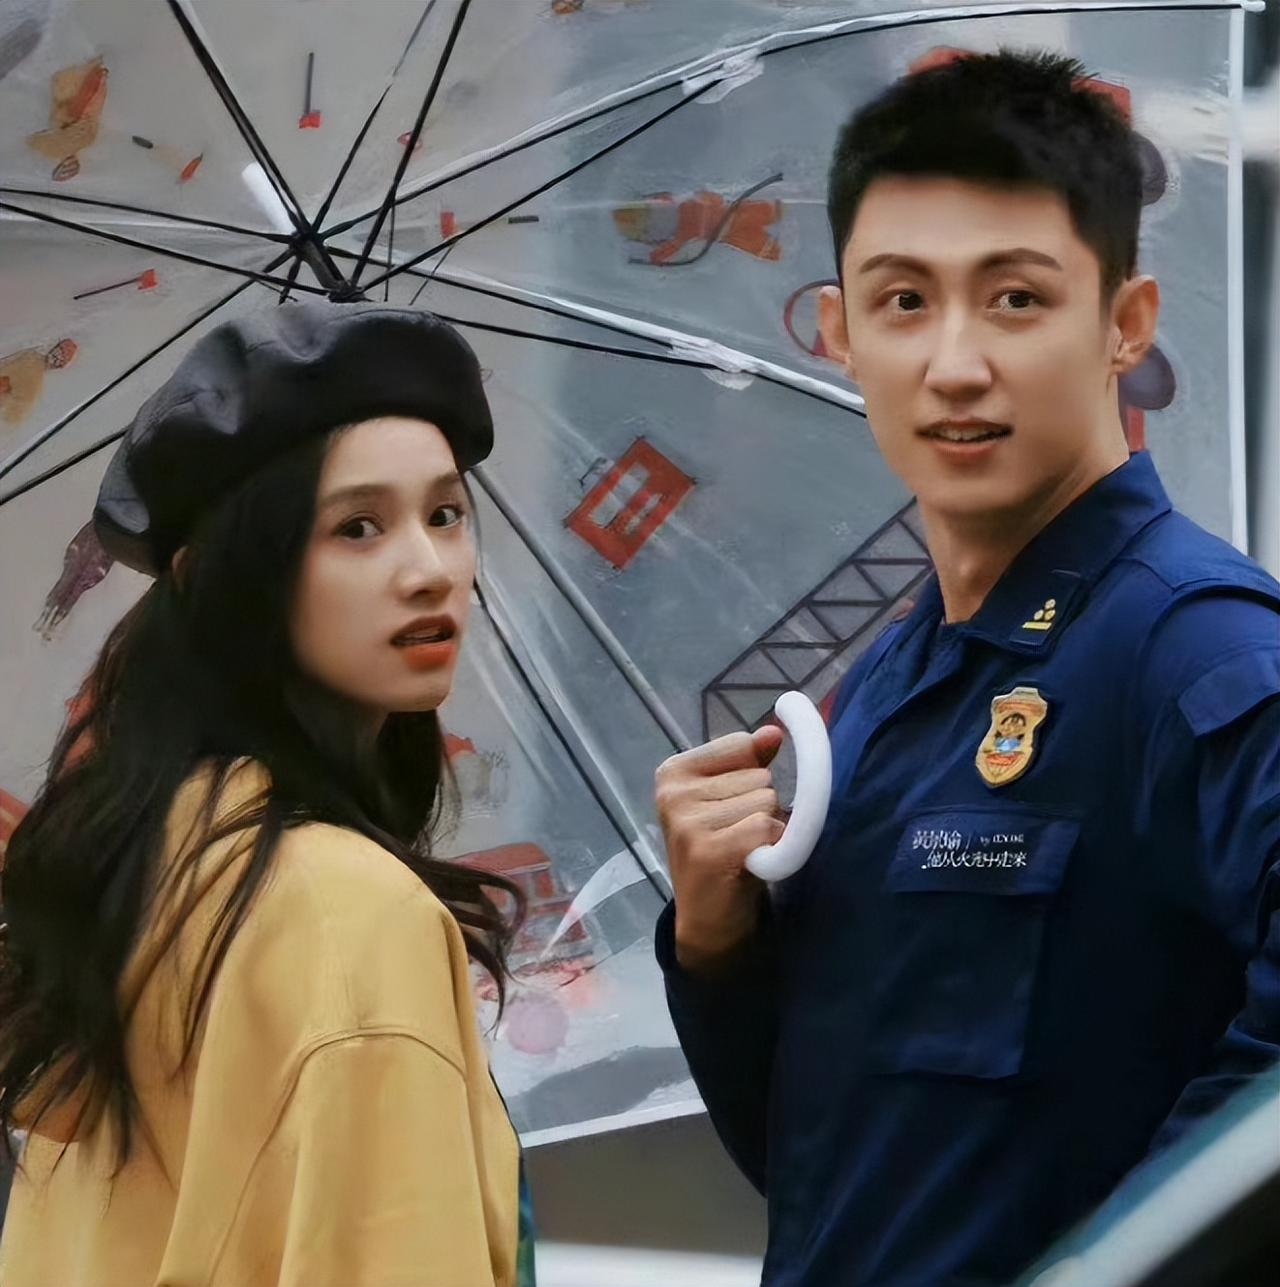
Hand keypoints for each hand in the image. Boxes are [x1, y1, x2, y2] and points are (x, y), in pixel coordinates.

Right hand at [654, 726, 785, 974]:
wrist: (708, 918)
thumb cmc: (723, 850)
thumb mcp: (731, 797)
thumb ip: (750, 761)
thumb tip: (773, 732)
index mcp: (673, 771)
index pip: (741, 745)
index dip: (752, 776)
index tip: (732, 806)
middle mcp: (673, 793)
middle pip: (759, 776)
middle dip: (761, 806)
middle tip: (739, 836)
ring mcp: (687, 823)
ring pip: (766, 801)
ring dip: (768, 828)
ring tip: (744, 850)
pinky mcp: (708, 851)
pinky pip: (765, 827)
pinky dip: (772, 846)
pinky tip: (751, 862)